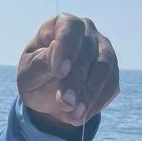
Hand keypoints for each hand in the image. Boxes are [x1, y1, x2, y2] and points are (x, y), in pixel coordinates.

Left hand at [17, 14, 118, 130]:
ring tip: (75, 115)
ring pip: (104, 69)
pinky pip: (111, 86)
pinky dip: (97, 103)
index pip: (69, 27)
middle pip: (87, 53)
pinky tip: (82, 116)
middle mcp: (87, 32)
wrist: (46, 92)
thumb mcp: (29, 72)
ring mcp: (103, 50)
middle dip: (76, 81)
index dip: (66, 48)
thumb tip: (54, 51)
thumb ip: (41, 63)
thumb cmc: (35, 75)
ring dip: (90, 94)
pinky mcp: (112, 71)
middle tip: (66, 103)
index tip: (59, 71)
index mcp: (62, 24)